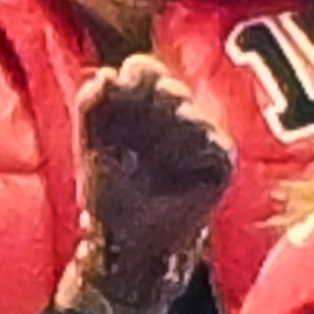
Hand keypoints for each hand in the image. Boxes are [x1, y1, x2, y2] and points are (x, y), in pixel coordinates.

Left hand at [72, 56, 233, 297]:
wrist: (126, 241)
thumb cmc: (109, 191)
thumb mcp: (92, 143)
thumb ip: (94, 104)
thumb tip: (106, 75)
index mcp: (146, 104)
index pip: (145, 71)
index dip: (135, 77)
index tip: (119, 89)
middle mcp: (179, 113)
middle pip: (170, 87)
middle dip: (149, 107)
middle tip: (133, 137)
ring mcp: (204, 136)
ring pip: (190, 115)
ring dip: (165, 137)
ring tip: (148, 166)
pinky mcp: (221, 161)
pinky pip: (210, 143)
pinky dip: (189, 155)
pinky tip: (173, 173)